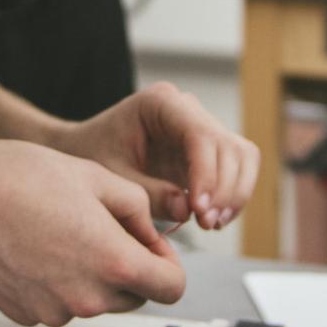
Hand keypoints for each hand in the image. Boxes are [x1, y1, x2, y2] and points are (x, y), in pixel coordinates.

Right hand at [0, 139, 184, 326]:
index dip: (167, 261)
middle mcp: (87, 298)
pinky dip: (56, 282)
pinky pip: (58, 302)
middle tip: (100, 228)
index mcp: (114, 262)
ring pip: (94, 300)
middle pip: (135, 297)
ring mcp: (54, 311)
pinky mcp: (26, 314)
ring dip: (91, 275)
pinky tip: (35, 246)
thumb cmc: (20, 177)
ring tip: (59, 230)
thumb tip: (149, 234)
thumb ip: (138, 208)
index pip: (172, 287)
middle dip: (129, 267)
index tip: (148, 242)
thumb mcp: (96, 175)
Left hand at [55, 81, 259, 230]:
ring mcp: (200, 127)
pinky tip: (212, 219)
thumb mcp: (113, 177)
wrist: (84, 148)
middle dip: (224, 189)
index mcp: (160, 102)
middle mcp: (187, 108)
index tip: (199, 210)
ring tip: (210, 224)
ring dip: (234, 194)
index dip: (208, 175)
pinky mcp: (206, 149)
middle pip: (230, 147)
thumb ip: (149, 193)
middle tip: (206, 223)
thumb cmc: (93, 154)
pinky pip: (235, 169)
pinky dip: (231, 195)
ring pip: (242, 157)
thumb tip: (188, 209)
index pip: (201, 136)